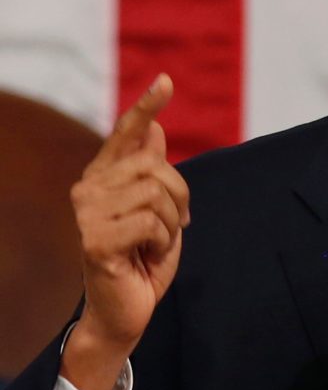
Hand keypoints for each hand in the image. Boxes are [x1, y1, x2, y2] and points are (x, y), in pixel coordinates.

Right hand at [60, 74, 189, 389]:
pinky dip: (163, 241)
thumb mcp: (157, 208)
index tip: (167, 80)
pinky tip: (147, 256)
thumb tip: (155, 129)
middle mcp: (88, 188)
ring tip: (157, 242)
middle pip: (155, 165)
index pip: (126, 133)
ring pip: (156, 192)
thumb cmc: (143, 256)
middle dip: (179, 196)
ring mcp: (87, 213)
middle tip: (175, 223)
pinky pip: (152, 222)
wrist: (126, 309)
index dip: (147, 106)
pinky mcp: (95, 239)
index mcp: (104, 177)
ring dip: (171, 222)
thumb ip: (151, 171)